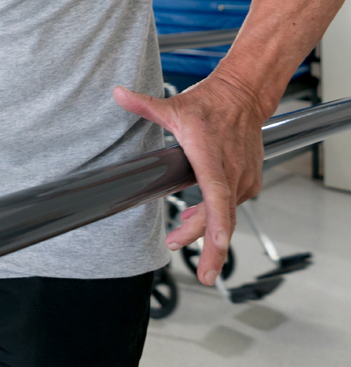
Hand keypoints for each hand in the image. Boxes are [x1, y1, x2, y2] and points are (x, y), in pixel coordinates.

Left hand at [113, 73, 269, 285]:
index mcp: (211, 157)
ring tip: (178, 237)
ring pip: (226, 214)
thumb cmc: (210, 104)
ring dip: (205, 229)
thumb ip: (144, 105)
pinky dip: (215, 216)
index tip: (218, 246)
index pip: (217, 195)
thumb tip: (118, 94)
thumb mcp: (173, 106)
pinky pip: (231, 206)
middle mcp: (232, 171)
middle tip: (200, 272)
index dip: (217, 223)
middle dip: (212, 248)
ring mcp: (243, 177)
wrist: (243, 96)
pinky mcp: (249, 181)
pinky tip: (195, 217)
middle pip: (222, 216)